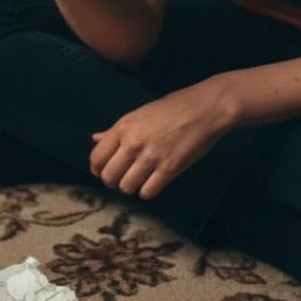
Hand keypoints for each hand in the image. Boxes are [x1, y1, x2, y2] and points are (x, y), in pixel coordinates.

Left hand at [89, 80, 235, 200]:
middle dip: (114, 181)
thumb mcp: (139, 114)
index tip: (105, 172)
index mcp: (123, 127)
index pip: (96, 158)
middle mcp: (133, 143)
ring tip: (141, 178)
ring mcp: (151, 157)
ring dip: (132, 186)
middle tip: (124, 177)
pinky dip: (148, 191)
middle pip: (108, 177)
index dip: (98, 170)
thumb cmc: (173, 108)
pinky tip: (154, 181)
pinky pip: (147, 192)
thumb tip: (95, 138)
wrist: (204, 108)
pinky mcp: (169, 169)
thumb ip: (116, 130)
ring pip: (126, 187)